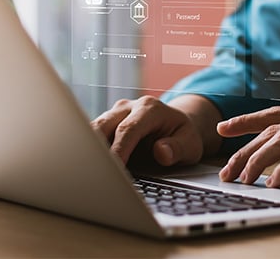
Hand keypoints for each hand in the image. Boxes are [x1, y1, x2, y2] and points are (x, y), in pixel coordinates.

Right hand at [91, 95, 220, 165]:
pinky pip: (93, 137)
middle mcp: (129, 107)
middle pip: (103, 126)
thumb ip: (177, 148)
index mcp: (150, 108)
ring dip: (90, 150)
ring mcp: (115, 114)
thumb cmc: (183, 136)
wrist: (176, 126)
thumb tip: (162, 152)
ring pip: (93, 130)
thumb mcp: (190, 144)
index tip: (114, 169)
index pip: (128, 129)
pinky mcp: (107, 123)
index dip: (119, 149)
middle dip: (96, 149)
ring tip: (89, 172)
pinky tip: (90, 167)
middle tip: (94, 173)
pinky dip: (91, 151)